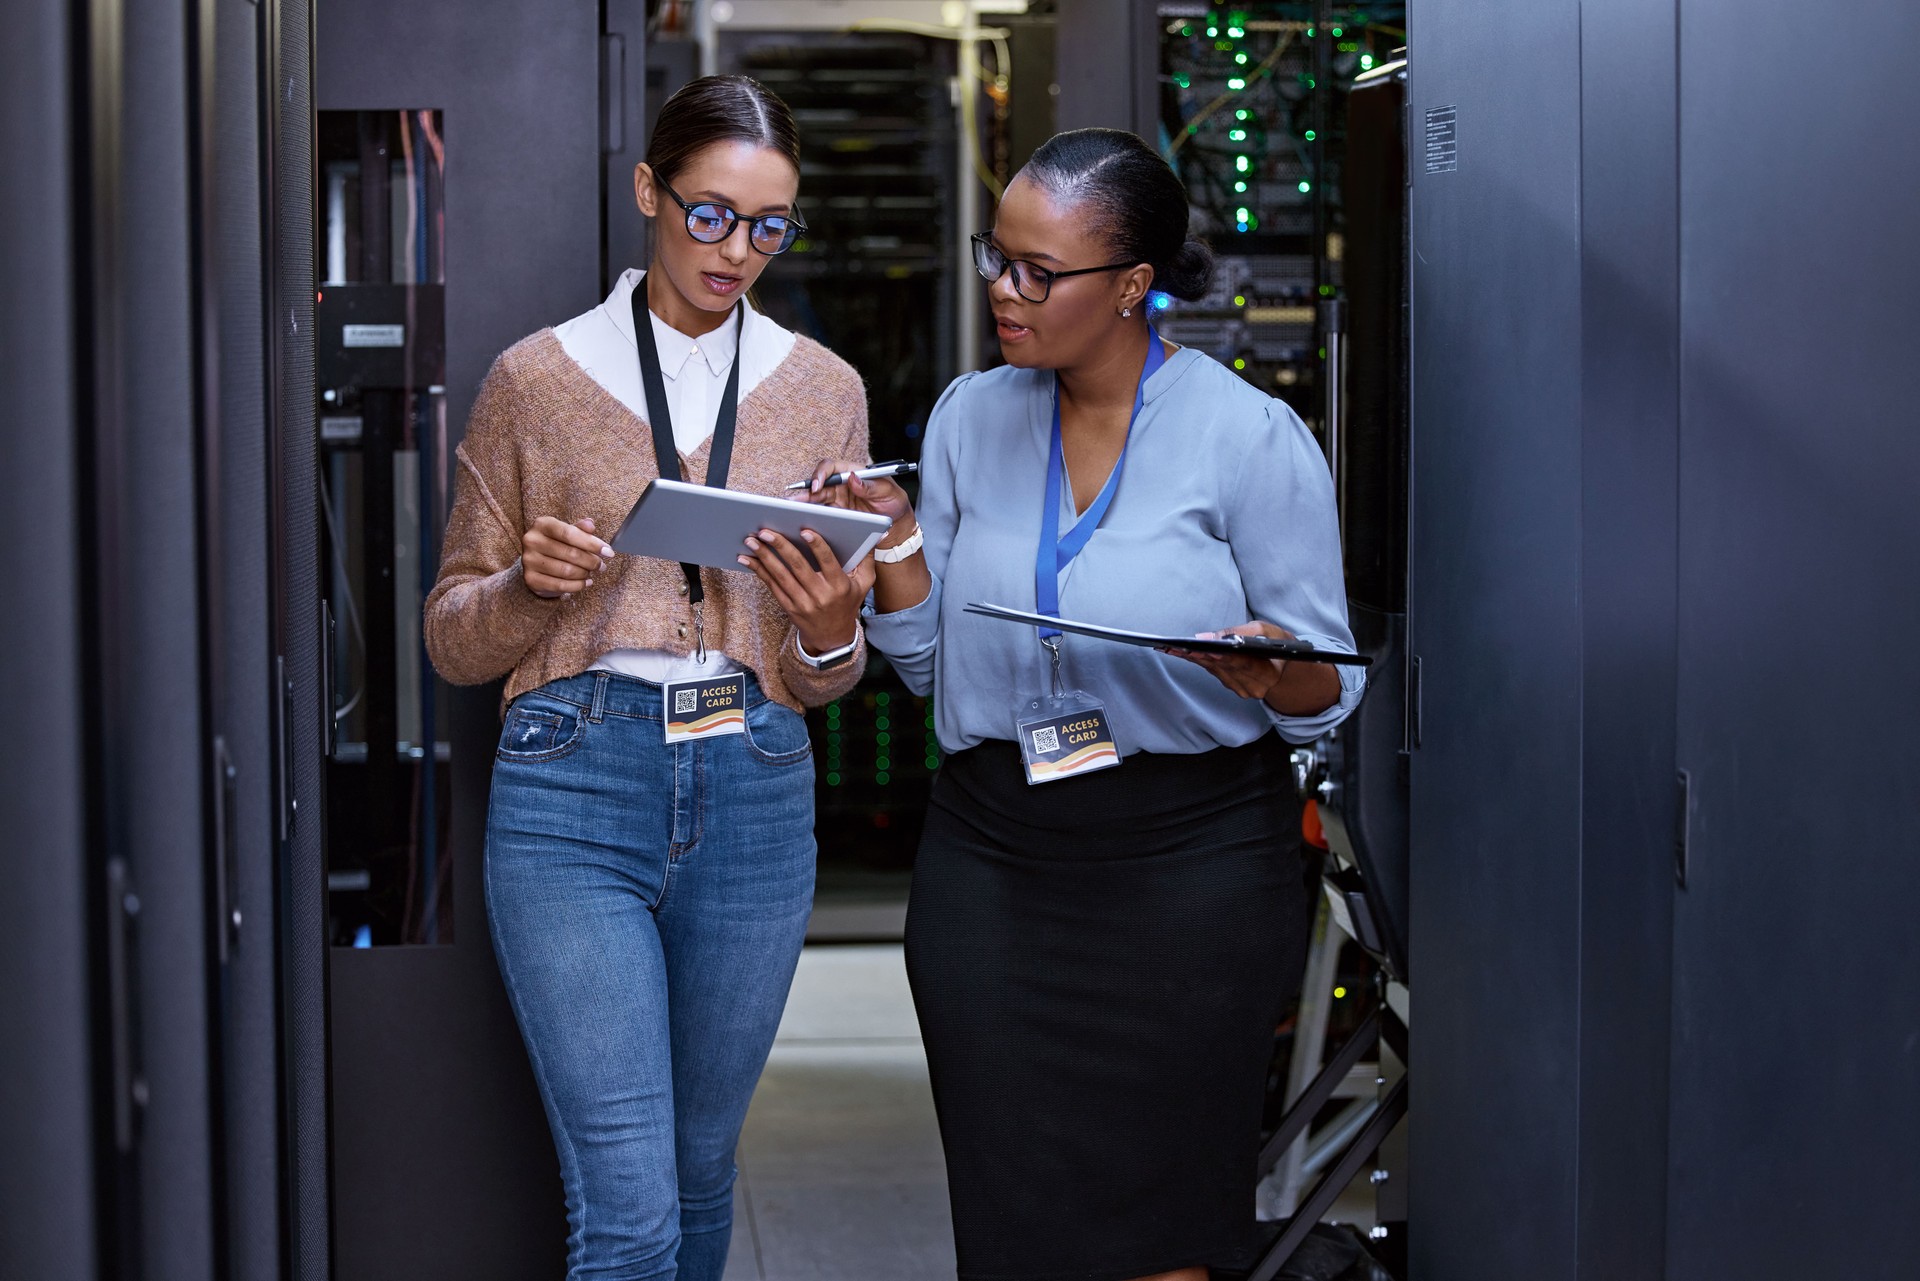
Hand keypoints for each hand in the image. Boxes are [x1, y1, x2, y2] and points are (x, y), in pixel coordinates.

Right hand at [522, 515, 612, 597]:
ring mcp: (529, 561)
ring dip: (584, 574)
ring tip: (591, 573)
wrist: (535, 561)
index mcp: (542, 524)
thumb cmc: (556, 543)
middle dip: (591, 561)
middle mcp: (532, 541)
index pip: (570, 534)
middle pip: (570, 553)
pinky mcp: (530, 579)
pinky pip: (560, 585)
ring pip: (566, 571)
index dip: (592, 544)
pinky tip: (585, 583)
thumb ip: (579, 528)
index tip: (608, 552)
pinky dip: (577, 586)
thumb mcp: (566, 532)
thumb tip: (591, 525)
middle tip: (601, 566)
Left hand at [738, 526, 867, 653]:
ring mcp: (802, 603)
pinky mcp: (789, 608)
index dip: (817, 546)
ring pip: (781, 576)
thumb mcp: (863, 584)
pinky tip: (748, 559)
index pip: (828, 563)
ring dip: (764, 557)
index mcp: (839, 586)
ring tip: (752, 540)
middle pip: (798, 567)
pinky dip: (759, 571)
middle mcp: (820, 596)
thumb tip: (876, 534)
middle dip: (781, 547)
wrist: (832, 637)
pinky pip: (772, 586)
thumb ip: (867, 559)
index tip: (805, 530)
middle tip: (766, 531)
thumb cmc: (847, 604)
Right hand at [803, 457, 916, 549]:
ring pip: (815, 499)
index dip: (820, 474)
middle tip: (794, 502)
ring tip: (791, 511)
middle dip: (805, 492)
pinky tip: (801, 520)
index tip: (816, 486)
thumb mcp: (888, 492)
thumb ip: (871, 486)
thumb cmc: (893, 502)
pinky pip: (820, 512)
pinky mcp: (835, 513)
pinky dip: (810, 515)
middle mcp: (841, 484)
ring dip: (803, 504)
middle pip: (818, 484)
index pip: (831, 467)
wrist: (896, 523)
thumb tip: (852, 478)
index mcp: (853, 472)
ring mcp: (837, 499)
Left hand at [1164, 620, 1292, 699]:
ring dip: (1194, 658)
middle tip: (1179, 647)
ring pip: (1214, 670)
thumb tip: (1209, 637)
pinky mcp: (1233, 688)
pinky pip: (1213, 672)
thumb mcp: (1264, 630)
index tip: (1206, 650)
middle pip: (1224, 668)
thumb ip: (1239, 632)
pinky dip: (1199, 661)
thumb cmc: (1277, 642)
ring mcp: (1243, 690)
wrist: (1285, 664)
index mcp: (1269, 673)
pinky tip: (1182, 653)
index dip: (1224, 657)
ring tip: (1173, 648)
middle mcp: (1255, 686)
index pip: (1244, 663)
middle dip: (1200, 656)